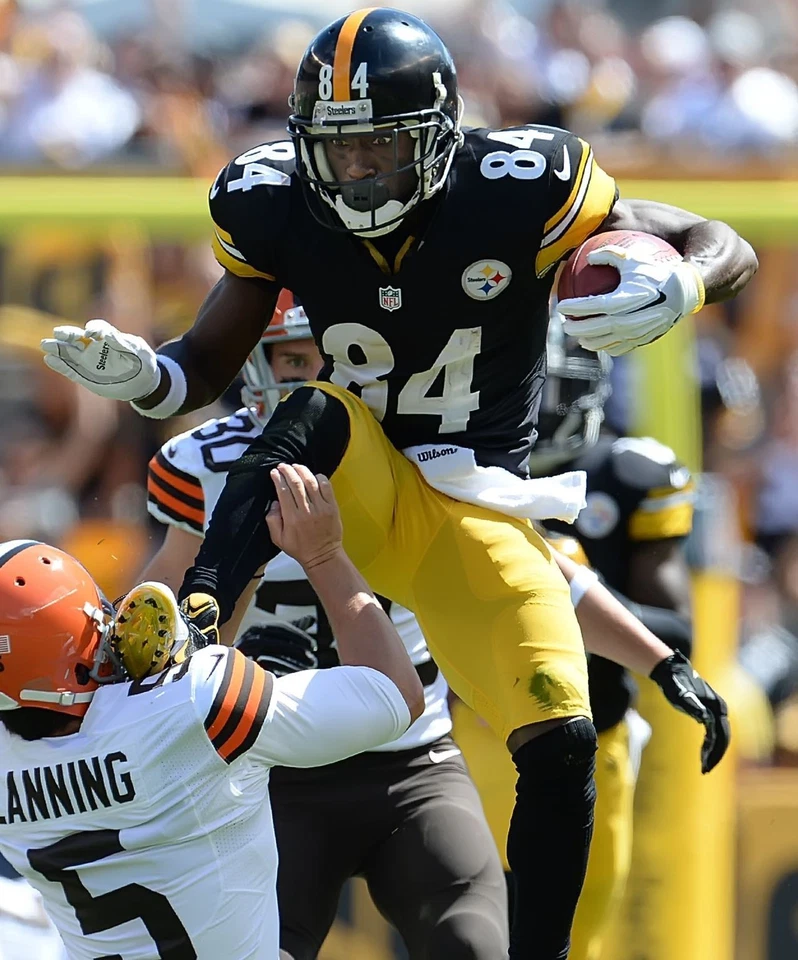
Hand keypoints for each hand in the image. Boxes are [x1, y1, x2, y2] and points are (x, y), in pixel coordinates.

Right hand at [41, 318, 159, 400]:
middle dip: (67, 334)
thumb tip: (108, 334)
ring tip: (46, 346)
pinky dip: (60, 365)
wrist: (143, 383)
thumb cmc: (143, 363)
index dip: (94, 328)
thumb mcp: (139, 353)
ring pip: (70, 352)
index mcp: (110, 338)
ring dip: (58, 349)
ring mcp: (89, 361)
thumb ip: (123, 344)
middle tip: (58, 333)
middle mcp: (96, 347)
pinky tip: (50, 360)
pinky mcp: (85, 375)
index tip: (91, 333)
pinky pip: (70, 369)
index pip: (98, 328)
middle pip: (78, 337)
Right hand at [236, 621, 318, 676]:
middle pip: (278, 641)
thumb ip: (292, 629)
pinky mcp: (244, 668)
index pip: (281, 628)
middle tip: (313, 659)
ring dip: (293, 661)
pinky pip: (266, 668)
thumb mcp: (275, 638)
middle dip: (298, 650)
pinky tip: (295, 677)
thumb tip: (311, 619)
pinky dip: (282, 670)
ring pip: (273, 653)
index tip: (314, 646)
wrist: (231, 673)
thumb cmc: (258, 653)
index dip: (299, 636)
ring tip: (307, 668)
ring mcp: (245, 652)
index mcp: (257, 629)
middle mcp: (250, 638)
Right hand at [265, 463, 342, 568]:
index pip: (283, 492)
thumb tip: (274, 503)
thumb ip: (272, 521)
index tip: (274, 472)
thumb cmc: (300, 548)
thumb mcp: (278, 539)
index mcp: (292, 518)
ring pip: (311, 482)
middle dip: (288, 471)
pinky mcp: (333, 507)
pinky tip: (313, 475)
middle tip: (283, 466)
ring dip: (302, 471)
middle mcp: (307, 511)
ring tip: (296, 466)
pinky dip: (319, 478)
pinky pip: (327, 487)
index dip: (278, 479)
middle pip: (296, 483)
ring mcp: (322, 508)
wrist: (323, 556)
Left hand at [557, 245, 704, 355]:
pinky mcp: (644, 338)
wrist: (687, 289)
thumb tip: (589, 256)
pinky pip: (622, 347)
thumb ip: (610, 255)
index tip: (560, 306)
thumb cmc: (658, 268)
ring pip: (607, 341)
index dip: (575, 307)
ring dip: (590, 341)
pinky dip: (608, 347)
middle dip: (577, 328)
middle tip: (564, 324)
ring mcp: (637, 331)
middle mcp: (630, 319)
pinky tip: (599, 343)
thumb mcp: (634, 257)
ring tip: (578, 337)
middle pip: (596, 328)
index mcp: (625, 299)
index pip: (593, 306)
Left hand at [650, 651, 730, 773]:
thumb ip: (693, 705)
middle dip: (715, 756)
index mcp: (717, 707)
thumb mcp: (681, 695)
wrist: (671, 671)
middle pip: (723, 738)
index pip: (722, 735)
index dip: (716, 752)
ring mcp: (715, 711)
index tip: (706, 765)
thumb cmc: (675, 684)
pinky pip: (713, 733)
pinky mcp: (709, 713)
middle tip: (704, 770)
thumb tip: (705, 718)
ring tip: (703, 766)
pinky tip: (702, 752)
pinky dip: (709, 744)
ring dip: (712, 752)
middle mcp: (720, 710)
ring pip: (719, 737)